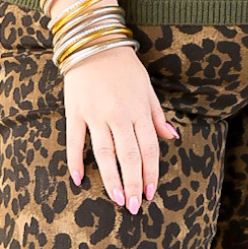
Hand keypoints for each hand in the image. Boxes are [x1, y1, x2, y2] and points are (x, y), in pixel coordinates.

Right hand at [64, 45, 178, 213]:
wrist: (94, 41)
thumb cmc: (123, 66)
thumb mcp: (146, 87)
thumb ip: (157, 115)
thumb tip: (173, 137)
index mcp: (138, 110)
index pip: (148, 149)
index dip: (150, 173)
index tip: (150, 194)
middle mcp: (119, 114)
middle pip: (128, 156)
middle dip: (132, 183)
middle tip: (132, 207)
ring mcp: (95, 113)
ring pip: (104, 152)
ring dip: (110, 178)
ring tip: (115, 199)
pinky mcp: (75, 110)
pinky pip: (74, 139)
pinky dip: (75, 160)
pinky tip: (78, 179)